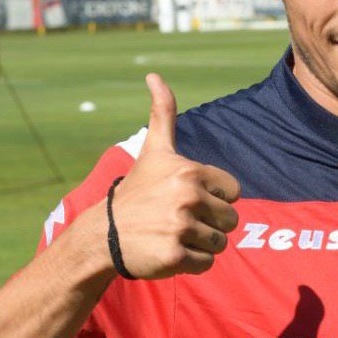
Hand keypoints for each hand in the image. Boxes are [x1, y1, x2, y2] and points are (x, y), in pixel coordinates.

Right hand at [104, 73, 240, 278]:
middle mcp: (188, 198)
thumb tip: (154, 75)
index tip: (188, 198)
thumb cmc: (136, 190)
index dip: (215, 198)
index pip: (234, 192)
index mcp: (190, 172)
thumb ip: (163, 112)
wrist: (103, 235)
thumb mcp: (153, 149)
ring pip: (220, 243)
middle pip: (230, 220)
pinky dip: (191, 262)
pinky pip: (207, 263)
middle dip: (210, 223)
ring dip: (201, 243)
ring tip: (173, 234)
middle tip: (179, 219)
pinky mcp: (175, 256)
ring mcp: (181, 228)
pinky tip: (169, 251)